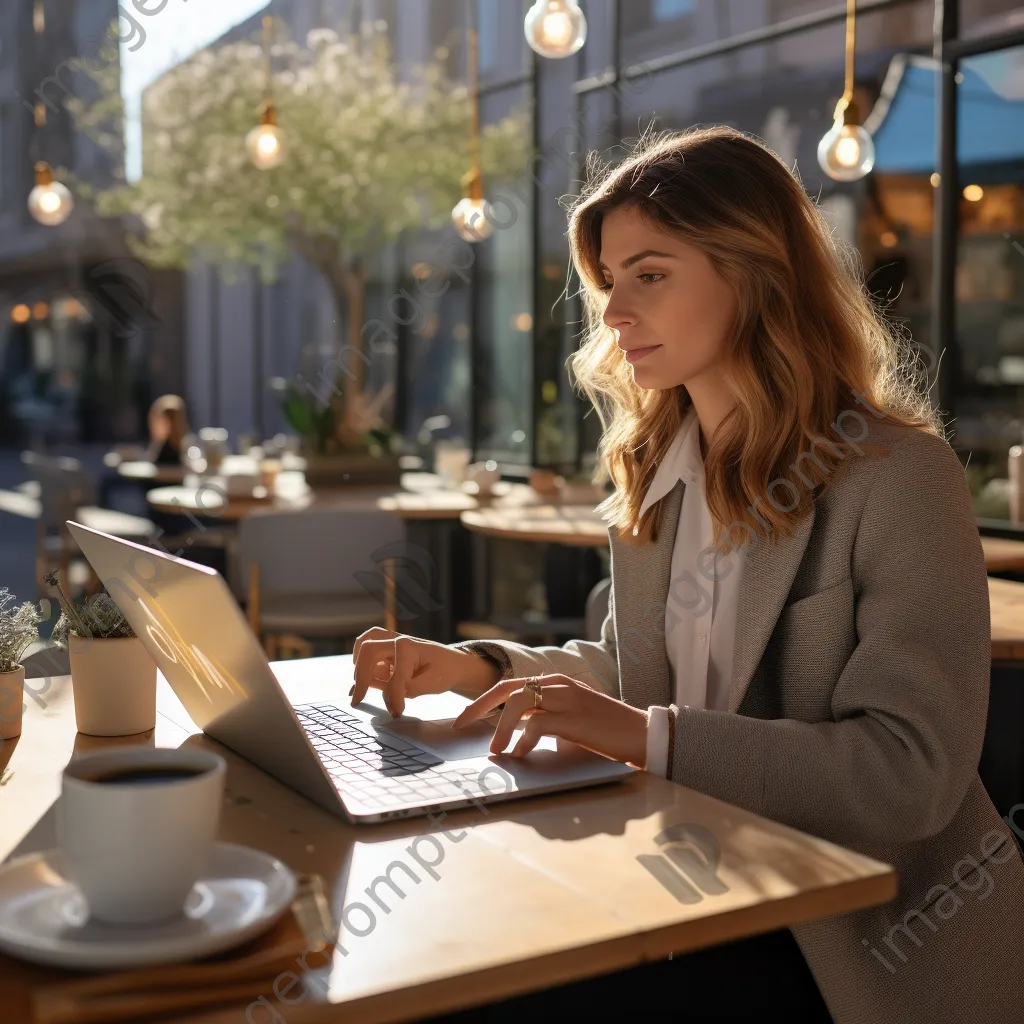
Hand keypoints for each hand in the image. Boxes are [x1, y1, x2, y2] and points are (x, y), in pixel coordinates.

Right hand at [350, 628, 501, 716]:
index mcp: (409, 648)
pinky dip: (361, 661)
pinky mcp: (390, 648)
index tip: (398, 713)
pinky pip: (368, 647)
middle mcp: (398, 640)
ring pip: (365, 643)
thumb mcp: (431, 684)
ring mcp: (393, 642)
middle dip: (361, 676)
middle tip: (357, 700)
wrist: (454, 663)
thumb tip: (387, 697)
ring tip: (359, 688)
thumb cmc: (445, 671)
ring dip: (359, 665)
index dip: (394, 697)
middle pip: (368, 651)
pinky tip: (360, 680)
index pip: (394, 676)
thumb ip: (407, 690)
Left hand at [451, 673, 648, 767]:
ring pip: (518, 702)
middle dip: (479, 706)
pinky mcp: (574, 718)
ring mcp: (566, 699)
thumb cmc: (604, 731)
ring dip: (501, 728)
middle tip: (460, 725)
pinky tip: (521, 753)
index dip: (483, 699)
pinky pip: (538, 724)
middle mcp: (558, 685)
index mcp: (555, 683)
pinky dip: (524, 739)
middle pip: (507, 688)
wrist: (640, 734)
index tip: (464, 717)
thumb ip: (542, 719)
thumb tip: (512, 735)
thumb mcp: (568, 720)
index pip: (510, 685)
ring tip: (495, 750)